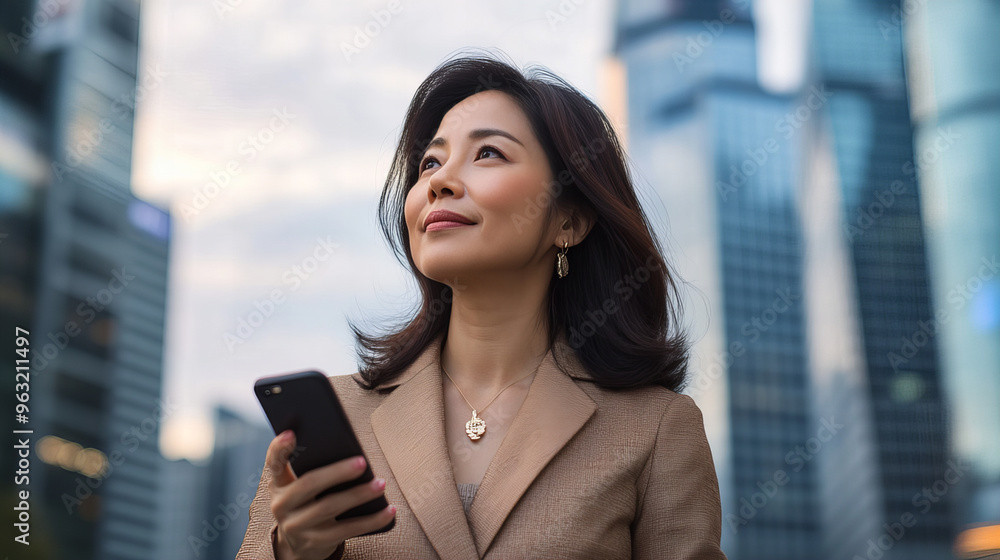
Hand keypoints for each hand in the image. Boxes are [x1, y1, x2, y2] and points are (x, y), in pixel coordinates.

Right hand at [266, 430, 395, 559]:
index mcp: (279, 483)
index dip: (279, 448)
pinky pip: (347, 531)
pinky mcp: (316, 542)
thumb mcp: (299, 486)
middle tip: (362, 462)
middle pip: (309, 484)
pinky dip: (371, 520)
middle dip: (337, 472)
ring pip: (330, 508)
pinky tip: (388, 510)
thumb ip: (313, 467)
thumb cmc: (307, 502)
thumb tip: (349, 450)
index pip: (274, 463)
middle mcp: (282, 505)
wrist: (298, 544)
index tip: (290, 433)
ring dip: (358, 495)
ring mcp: (297, 526)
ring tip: (380, 484)